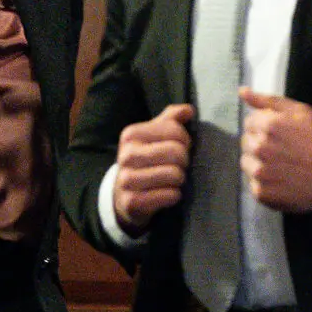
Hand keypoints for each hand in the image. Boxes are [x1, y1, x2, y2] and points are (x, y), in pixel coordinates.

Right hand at [112, 104, 194, 233]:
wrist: (122, 196)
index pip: (174, 130)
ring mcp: (127, 180)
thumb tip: (189, 110)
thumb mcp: (153, 137)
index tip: (179, 148)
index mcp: (130, 135)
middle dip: (184, 161)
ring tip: (171, 180)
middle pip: (177, 152)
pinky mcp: (133, 202)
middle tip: (177, 166)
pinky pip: (171, 195)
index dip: (185, 140)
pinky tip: (166, 194)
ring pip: (175, 174)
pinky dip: (174, 195)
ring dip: (179, 180)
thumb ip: (170, 120)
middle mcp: (126, 156)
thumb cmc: (145, 161)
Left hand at [239, 89, 311, 211]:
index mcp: (267, 125)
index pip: (249, 123)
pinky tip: (282, 180)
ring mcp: (259, 172)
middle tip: (282, 150)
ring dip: (259, 163)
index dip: (264, 127)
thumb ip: (268, 101)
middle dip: (260, 143)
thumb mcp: (301, 112)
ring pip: (247, 163)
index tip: (280, 135)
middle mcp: (259, 148)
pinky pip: (254, 184)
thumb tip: (242, 91)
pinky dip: (265, 183)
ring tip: (282, 166)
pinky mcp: (262, 193)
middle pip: (246, 142)